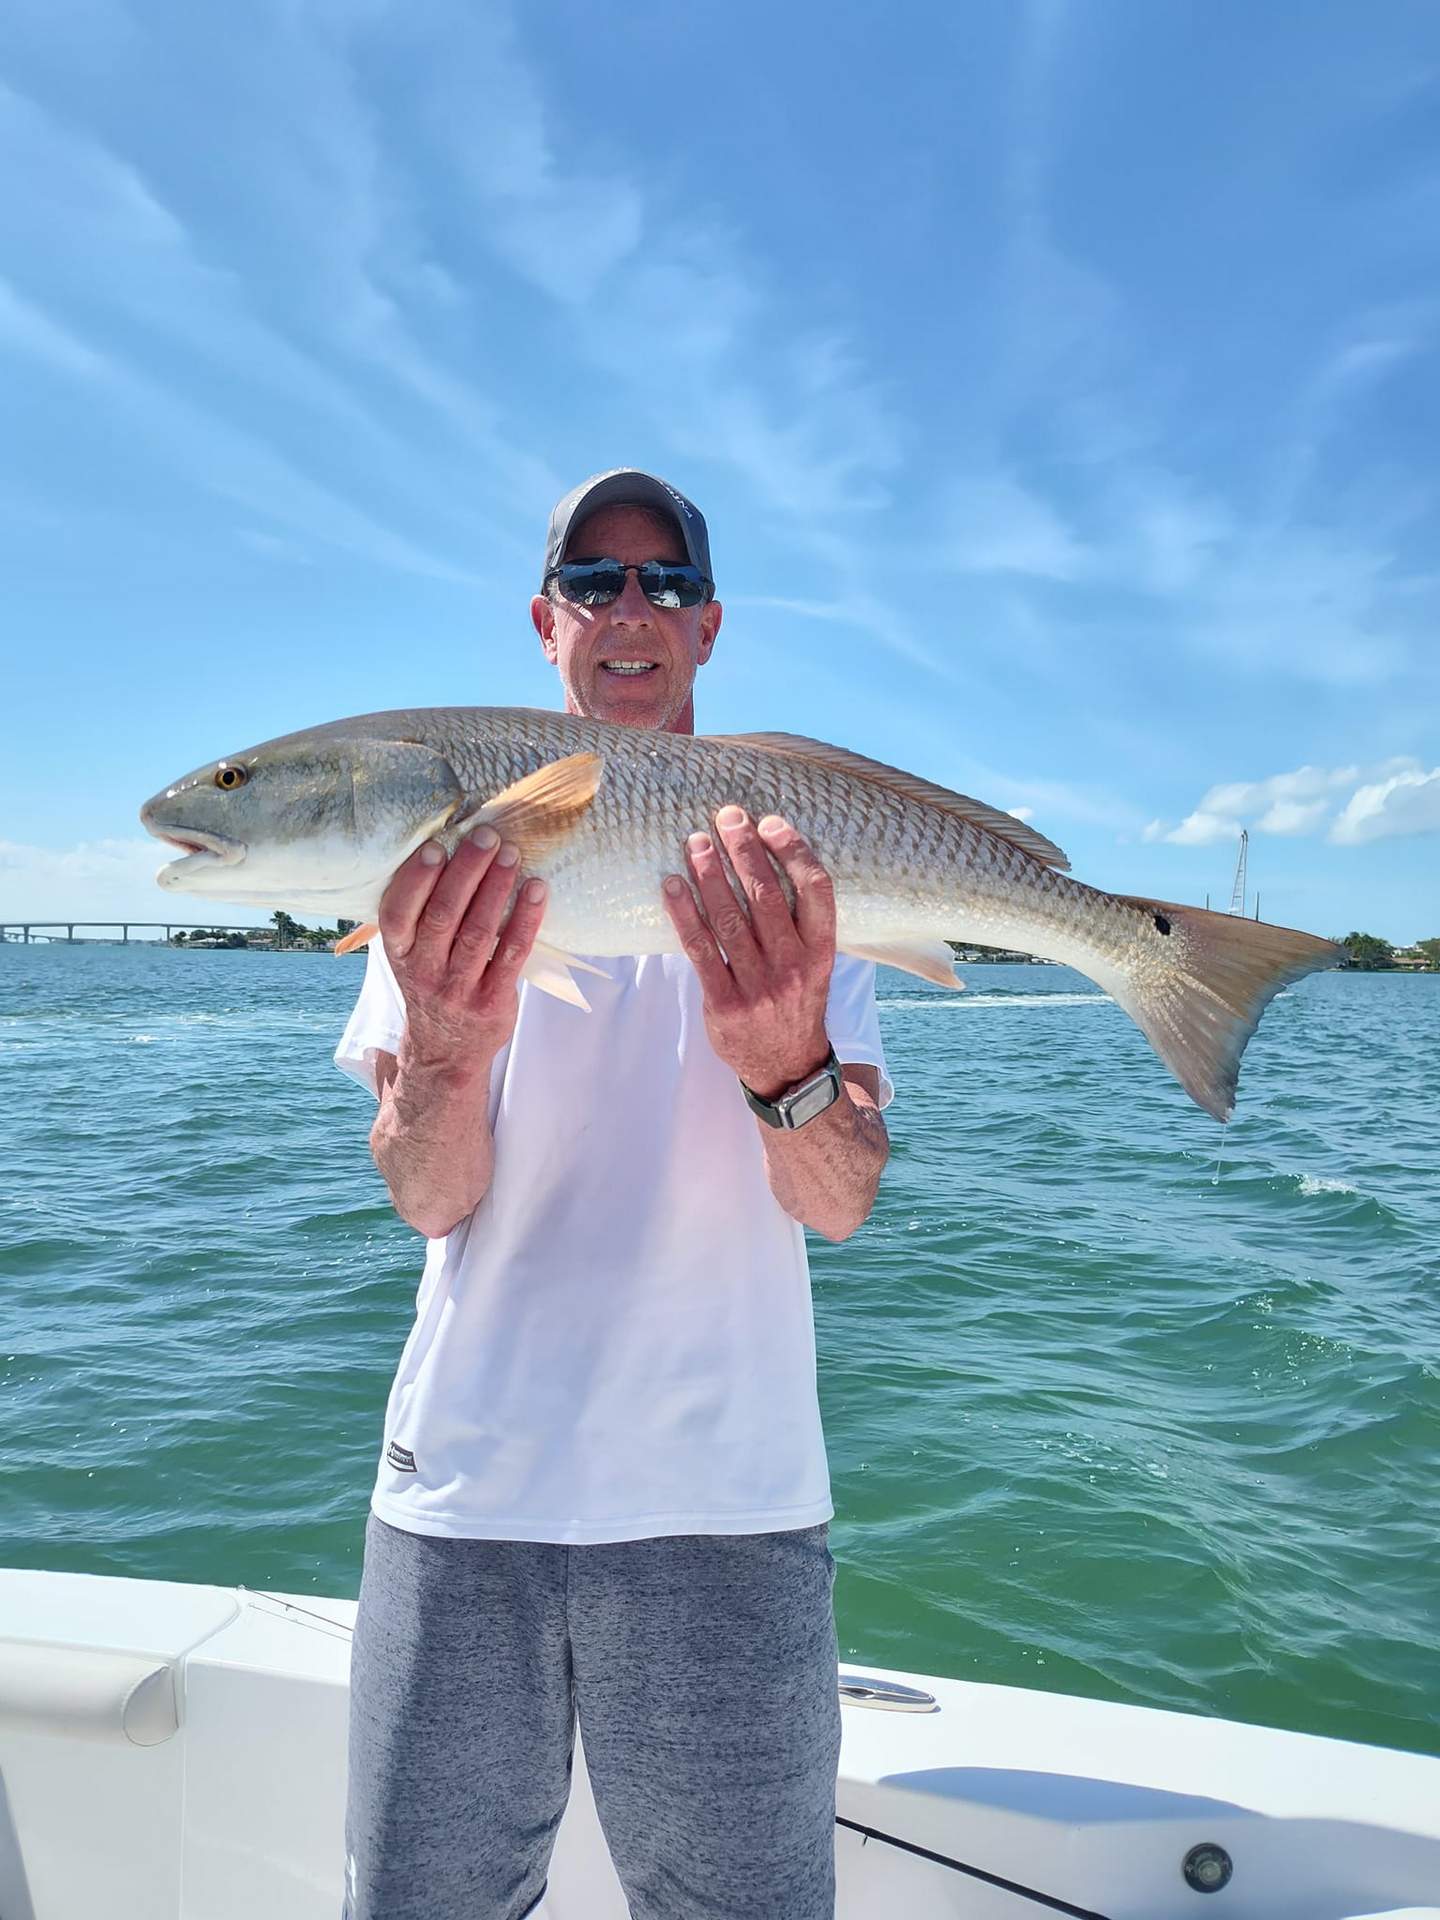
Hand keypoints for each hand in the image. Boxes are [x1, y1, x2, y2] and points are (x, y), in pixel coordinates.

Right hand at [379, 828, 547, 1069]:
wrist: (444, 1054)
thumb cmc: (431, 985)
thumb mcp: (408, 957)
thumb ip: (418, 916)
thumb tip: (444, 851)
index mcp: (398, 955)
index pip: (398, 913)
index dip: (415, 878)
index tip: (436, 845)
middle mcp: (423, 972)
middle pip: (443, 914)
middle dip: (466, 870)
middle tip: (487, 836)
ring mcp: (457, 989)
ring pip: (478, 930)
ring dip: (497, 887)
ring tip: (512, 854)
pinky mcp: (492, 1001)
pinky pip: (512, 953)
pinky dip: (525, 919)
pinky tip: (537, 890)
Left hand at [661, 807, 836, 1099]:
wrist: (786, 1066)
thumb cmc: (796, 1001)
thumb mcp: (816, 964)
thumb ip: (800, 921)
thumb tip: (768, 857)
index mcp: (823, 952)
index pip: (816, 890)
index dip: (794, 851)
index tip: (771, 823)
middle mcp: (794, 967)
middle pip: (766, 896)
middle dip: (743, 850)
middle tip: (726, 817)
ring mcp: (759, 988)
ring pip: (729, 918)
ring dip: (709, 874)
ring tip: (696, 842)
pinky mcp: (725, 1004)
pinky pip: (700, 949)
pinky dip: (684, 913)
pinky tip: (672, 885)